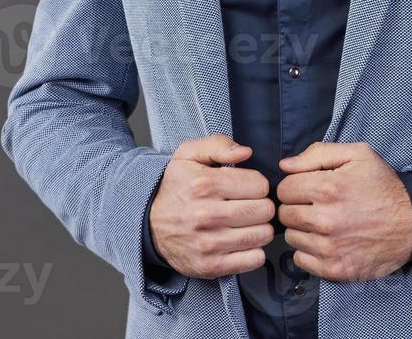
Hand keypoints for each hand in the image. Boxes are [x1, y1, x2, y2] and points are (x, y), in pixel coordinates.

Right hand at [148, 135, 275, 278]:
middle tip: (248, 206)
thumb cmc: (175, 188)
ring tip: (245, 223)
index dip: (257, 185)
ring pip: (263, 235)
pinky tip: (241, 242)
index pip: (260, 185)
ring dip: (260, 228)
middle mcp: (206, 215)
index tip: (246, 188)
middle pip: (265, 210)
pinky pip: (254, 259)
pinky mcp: (210, 266)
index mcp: (205, 185)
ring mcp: (208, 244)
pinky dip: (254, 251)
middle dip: (261, 206)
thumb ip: (219, 145)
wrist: (146, 225)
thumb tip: (245, 152)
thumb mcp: (188, 155)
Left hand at [277, 141, 411, 280]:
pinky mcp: (333, 269)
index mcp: (328, 188)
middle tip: (317, 206)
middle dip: (297, 207)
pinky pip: (300, 260)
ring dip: (303, 230)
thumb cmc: (383, 186)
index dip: (296, 186)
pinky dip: (308, 251)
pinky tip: (326, 241)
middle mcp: (325, 220)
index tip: (310, 188)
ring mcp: (329, 247)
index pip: (284, 189)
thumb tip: (285, 165)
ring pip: (291, 238)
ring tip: (324, 223)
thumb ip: (319, 153)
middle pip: (285, 214)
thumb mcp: (359, 155)